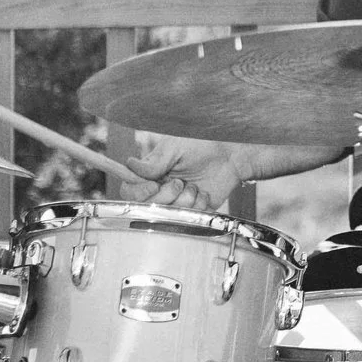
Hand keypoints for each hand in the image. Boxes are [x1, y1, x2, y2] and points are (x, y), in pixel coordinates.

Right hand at [120, 133, 250, 211]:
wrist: (232, 154)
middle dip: (165, 196)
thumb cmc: (203, 144)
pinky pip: (189, 217)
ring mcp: (177, 202)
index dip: (138, 193)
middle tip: (179, 182)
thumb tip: (129, 165)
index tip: (153, 185)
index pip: (130, 191)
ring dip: (184, 200)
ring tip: (194, 185)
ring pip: (169, 214)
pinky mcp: (193, 211)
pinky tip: (203, 193)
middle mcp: (161, 189)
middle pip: (147, 207)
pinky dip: (197, 205)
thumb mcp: (176, 147)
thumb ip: (154, 162)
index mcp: (151, 174)